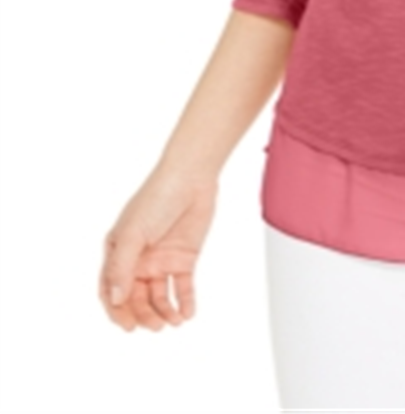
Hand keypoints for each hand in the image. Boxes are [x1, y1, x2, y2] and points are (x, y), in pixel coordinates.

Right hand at [98, 167, 217, 331]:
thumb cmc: (156, 198)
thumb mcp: (133, 233)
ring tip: (174, 321)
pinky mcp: (184, 258)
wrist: (191, 177)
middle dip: (144, 315)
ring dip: (164, 312)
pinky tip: (187, 313)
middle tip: (155, 326)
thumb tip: (115, 300)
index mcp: (118, 253)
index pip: (112, 291)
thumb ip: (122, 267)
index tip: (128, 326)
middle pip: (136, 298)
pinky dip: (184, 301)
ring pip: (159, 296)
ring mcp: (161, 260)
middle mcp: (138, 260)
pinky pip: (182, 286)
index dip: (117, 311)